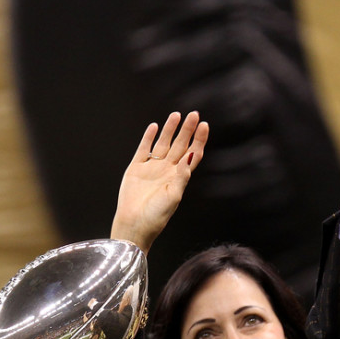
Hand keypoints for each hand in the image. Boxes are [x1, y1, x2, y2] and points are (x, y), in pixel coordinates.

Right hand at [110, 111, 208, 252]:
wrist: (134, 224)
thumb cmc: (156, 216)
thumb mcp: (174, 196)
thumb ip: (182, 176)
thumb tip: (190, 155)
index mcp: (179, 178)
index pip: (192, 154)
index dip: (199, 140)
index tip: (205, 126)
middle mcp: (167, 171)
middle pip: (180, 145)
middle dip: (187, 130)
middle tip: (194, 114)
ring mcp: (152, 168)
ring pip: (163, 144)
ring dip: (170, 130)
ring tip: (176, 115)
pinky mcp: (136, 169)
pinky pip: (144, 149)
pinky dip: (148, 138)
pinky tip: (154, 126)